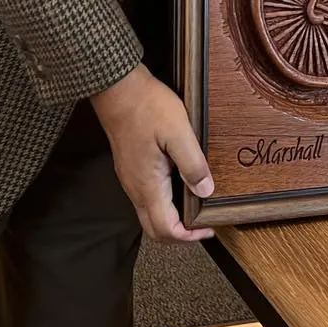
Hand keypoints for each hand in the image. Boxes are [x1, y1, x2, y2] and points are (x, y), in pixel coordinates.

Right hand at [91, 64, 214, 241]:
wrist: (118, 88)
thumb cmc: (146, 107)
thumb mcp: (179, 133)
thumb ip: (193, 165)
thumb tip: (206, 192)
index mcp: (148, 185)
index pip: (165, 229)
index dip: (189, 237)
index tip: (209, 229)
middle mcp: (135, 188)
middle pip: (154, 229)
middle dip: (179, 235)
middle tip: (202, 225)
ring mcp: (129, 179)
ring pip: (148, 214)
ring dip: (171, 219)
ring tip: (195, 208)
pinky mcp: (129, 167)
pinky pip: (145, 197)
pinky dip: (163, 204)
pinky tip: (179, 187)